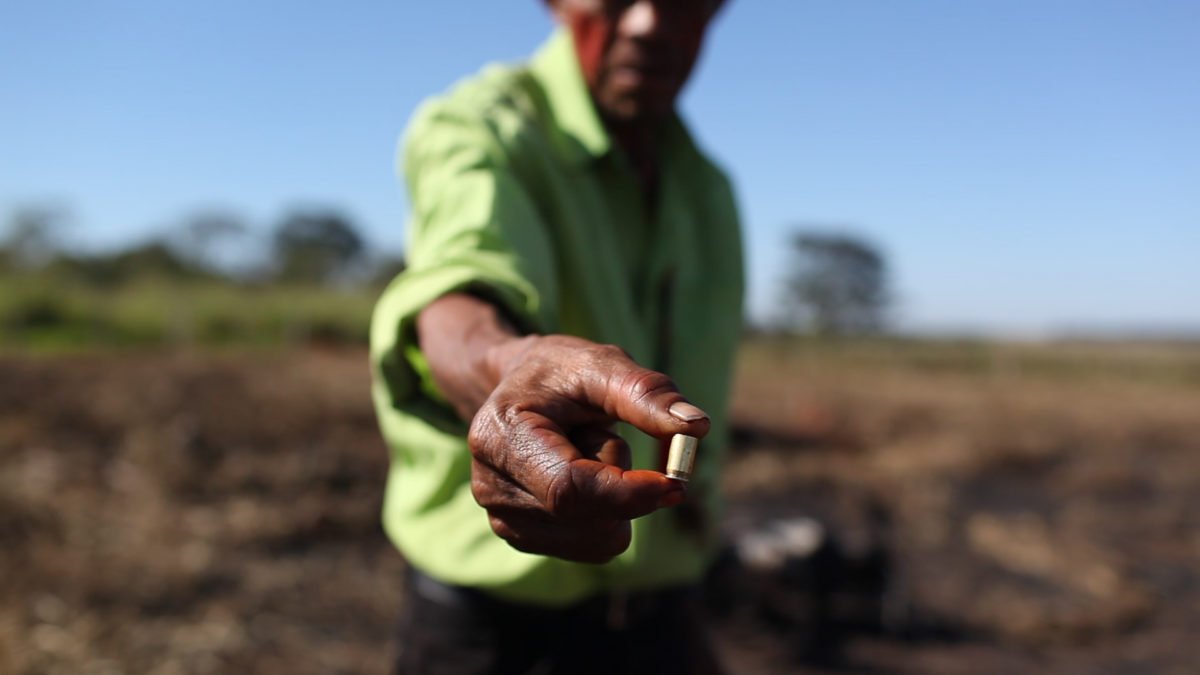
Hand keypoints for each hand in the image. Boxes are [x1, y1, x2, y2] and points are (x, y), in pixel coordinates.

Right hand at [468, 334, 709, 562]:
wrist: (521, 390)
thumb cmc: (562, 374)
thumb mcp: (603, 364)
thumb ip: (647, 393)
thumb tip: (697, 426)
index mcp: (501, 436)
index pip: (568, 488)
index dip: (626, 492)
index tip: (675, 483)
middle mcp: (491, 486)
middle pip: (588, 518)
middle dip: (626, 487)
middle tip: (614, 436)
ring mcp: (504, 519)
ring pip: (598, 538)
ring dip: (616, 499)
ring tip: (587, 451)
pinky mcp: (525, 539)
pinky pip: (595, 545)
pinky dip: (609, 515)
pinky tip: (583, 475)